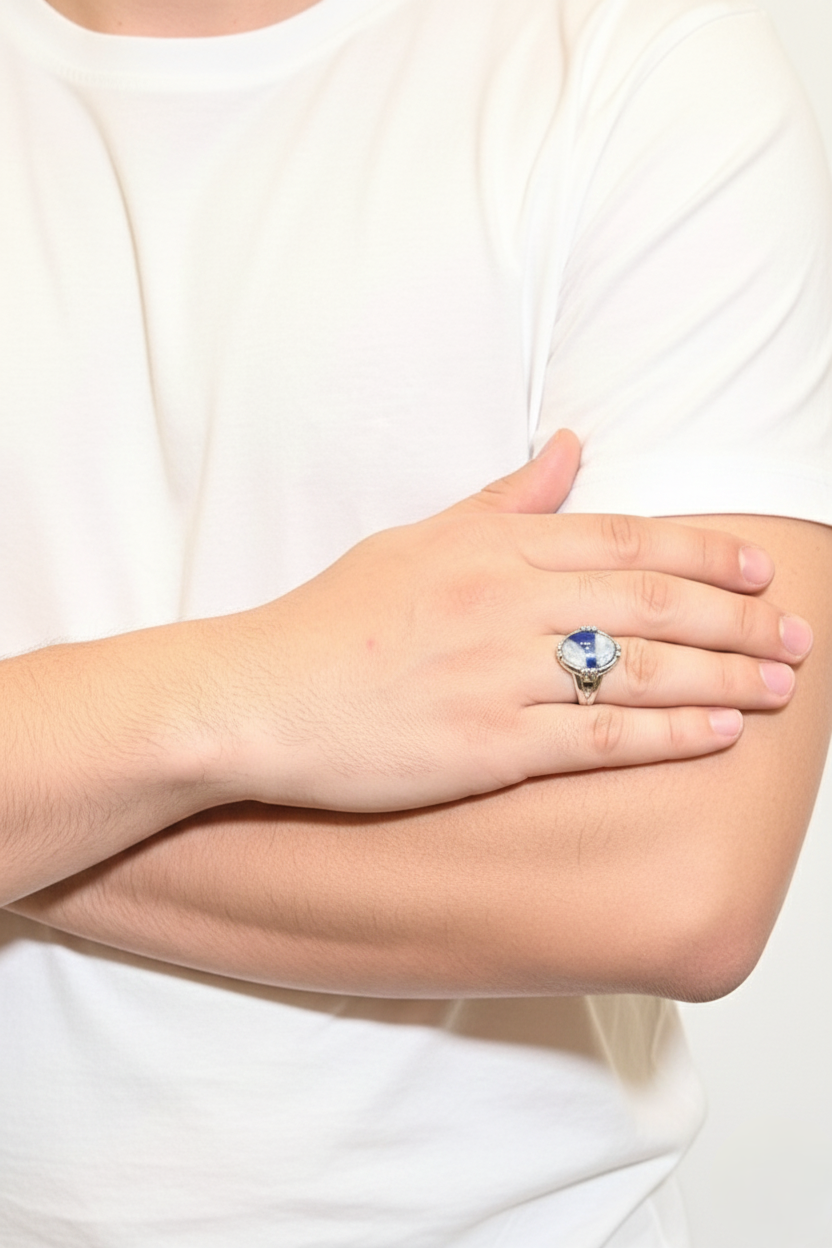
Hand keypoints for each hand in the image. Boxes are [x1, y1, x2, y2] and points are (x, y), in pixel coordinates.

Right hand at [198, 431, 810, 811]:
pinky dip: (665, 735)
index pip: (623, 540)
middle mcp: (506, 605)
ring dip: (722, 677)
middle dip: (736, 619)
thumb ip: (503, 499)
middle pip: (649, 604)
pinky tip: (716, 736)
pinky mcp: (489, 747)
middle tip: (797, 634)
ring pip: (638, 670)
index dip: (704, 554)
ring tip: (780, 686)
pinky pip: (596, 738)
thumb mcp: (415, 540)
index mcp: (491, 549)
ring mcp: (500, 676)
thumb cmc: (332, 620)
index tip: (761, 570)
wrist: (259, 697)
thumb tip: (570, 447)